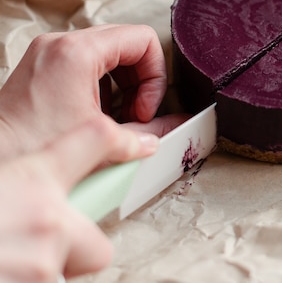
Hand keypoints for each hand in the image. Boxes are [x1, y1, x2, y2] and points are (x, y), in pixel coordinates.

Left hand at [0, 24, 185, 157]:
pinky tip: (97, 116)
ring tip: (118, 117)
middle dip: (140, 81)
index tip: (145, 107)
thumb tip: (180, 125)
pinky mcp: (42, 65)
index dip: (155, 75)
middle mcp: (60, 43)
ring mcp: (48, 52)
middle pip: (127, 44)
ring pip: (109, 53)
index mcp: (77, 52)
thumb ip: (152, 129)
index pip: (143, 40)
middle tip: (136, 114)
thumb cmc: (36, 150)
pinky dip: (102, 87)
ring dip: (123, 85)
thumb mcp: (105, 138)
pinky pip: (88, 63)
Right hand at [0, 116, 158, 281]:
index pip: (95, 140)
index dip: (121, 142)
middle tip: (34, 255)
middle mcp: (48, 220)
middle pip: (99, 245)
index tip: (141, 146)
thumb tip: (24, 194)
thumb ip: (12, 184)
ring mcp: (44, 266)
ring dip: (42, 278)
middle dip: (73, 256)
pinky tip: (5, 275)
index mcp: (29, 178)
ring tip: (5, 268)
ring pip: (67, 278)